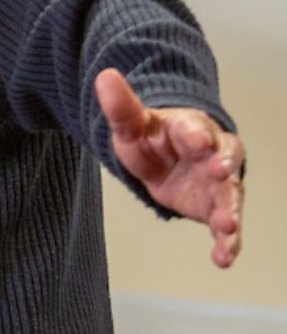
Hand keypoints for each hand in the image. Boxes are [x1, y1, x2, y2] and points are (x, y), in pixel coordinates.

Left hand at [95, 68, 244, 266]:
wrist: (166, 158)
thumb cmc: (151, 139)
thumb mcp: (131, 126)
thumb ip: (121, 107)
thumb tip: (103, 76)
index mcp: (189, 128)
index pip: (194, 127)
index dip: (195, 133)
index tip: (196, 140)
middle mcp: (212, 153)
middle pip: (223, 158)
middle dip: (222, 165)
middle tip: (218, 172)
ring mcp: (218, 181)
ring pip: (230, 193)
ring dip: (230, 210)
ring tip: (227, 226)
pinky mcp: (216, 206)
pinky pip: (225, 224)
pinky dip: (227, 241)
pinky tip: (224, 257)